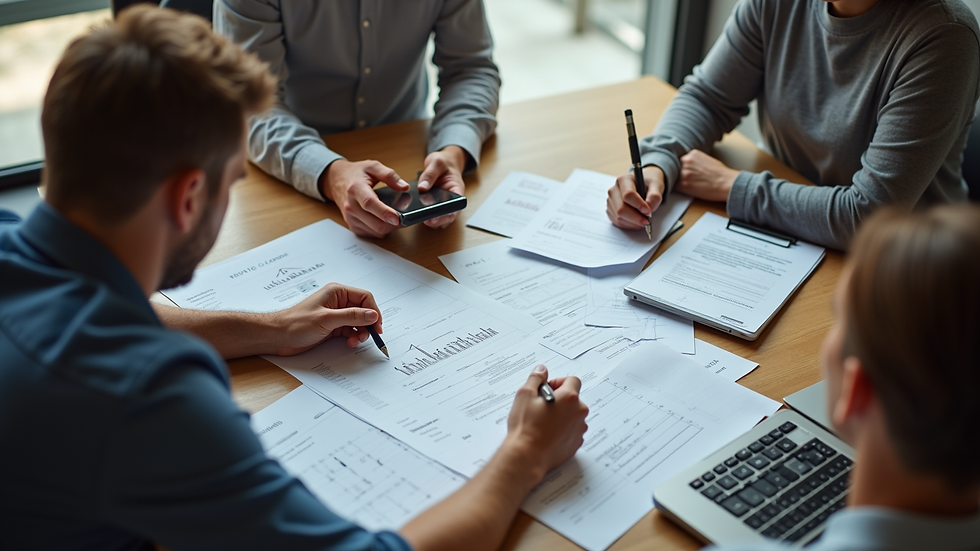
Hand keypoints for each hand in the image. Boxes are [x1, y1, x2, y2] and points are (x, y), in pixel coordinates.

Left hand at [270, 283, 382, 355]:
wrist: (278, 337)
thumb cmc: (296, 323)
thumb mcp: (327, 319)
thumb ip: (352, 316)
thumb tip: (372, 315)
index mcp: (337, 292)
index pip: (365, 298)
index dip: (374, 311)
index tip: (377, 326)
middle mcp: (338, 302)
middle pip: (363, 310)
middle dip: (368, 324)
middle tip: (370, 336)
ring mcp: (335, 315)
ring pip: (358, 322)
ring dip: (361, 332)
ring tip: (356, 341)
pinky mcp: (332, 327)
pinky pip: (350, 330)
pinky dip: (353, 337)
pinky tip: (349, 343)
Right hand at [322, 159, 409, 237]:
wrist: (336, 180)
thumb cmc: (356, 174)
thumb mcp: (373, 166)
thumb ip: (389, 175)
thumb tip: (404, 187)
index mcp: (356, 189)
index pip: (370, 204)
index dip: (384, 212)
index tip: (397, 218)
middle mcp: (351, 206)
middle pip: (375, 223)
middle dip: (393, 224)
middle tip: (405, 217)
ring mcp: (350, 218)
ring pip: (376, 231)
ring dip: (389, 227)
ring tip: (394, 216)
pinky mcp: (352, 226)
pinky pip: (372, 234)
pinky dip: (381, 230)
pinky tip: (383, 220)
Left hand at [417, 145, 466, 228]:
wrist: (443, 162)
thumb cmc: (444, 162)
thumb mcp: (436, 162)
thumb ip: (429, 174)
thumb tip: (422, 188)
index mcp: (457, 190)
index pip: (456, 205)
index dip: (448, 213)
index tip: (437, 216)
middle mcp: (452, 199)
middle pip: (449, 215)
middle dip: (439, 221)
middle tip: (427, 221)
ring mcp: (444, 203)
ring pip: (441, 218)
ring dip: (433, 221)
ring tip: (421, 220)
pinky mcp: (435, 204)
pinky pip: (433, 214)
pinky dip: (427, 217)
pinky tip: (417, 216)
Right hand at [501, 365, 589, 481]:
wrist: (527, 456)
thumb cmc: (526, 427)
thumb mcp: (525, 395)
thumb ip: (536, 378)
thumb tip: (542, 370)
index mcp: (569, 398)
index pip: (572, 380)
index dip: (558, 382)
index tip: (547, 389)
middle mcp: (578, 413)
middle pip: (573, 398)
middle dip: (559, 399)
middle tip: (541, 407)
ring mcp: (579, 429)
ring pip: (573, 415)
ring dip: (562, 415)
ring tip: (543, 422)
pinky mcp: (576, 443)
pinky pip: (572, 430)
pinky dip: (563, 430)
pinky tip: (548, 434)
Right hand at [607, 165, 666, 229]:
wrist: (644, 185)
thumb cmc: (648, 184)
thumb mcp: (656, 185)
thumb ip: (654, 196)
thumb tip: (649, 207)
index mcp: (624, 180)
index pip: (628, 195)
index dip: (638, 205)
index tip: (648, 211)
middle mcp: (614, 190)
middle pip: (621, 209)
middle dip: (636, 218)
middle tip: (647, 221)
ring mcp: (611, 201)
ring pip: (619, 217)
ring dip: (633, 223)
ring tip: (644, 221)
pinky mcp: (611, 210)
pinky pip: (618, 222)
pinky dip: (629, 225)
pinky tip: (637, 222)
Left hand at [677, 149, 737, 201]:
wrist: (727, 183)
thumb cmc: (721, 174)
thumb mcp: (707, 160)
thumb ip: (695, 162)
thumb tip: (689, 167)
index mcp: (692, 154)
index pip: (679, 160)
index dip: (680, 168)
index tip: (681, 172)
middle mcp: (686, 161)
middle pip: (674, 168)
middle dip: (677, 174)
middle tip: (683, 180)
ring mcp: (683, 172)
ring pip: (672, 177)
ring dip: (675, 182)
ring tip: (685, 186)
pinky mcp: (683, 184)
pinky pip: (673, 187)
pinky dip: (675, 189)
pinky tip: (683, 191)